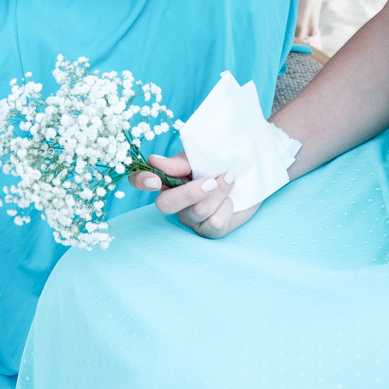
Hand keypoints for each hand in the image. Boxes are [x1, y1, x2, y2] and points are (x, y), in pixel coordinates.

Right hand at [129, 152, 258, 238]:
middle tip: (212, 180)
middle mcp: (174, 201)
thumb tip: (154, 161)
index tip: (155, 180)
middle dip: (190, 193)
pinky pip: (215, 224)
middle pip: (165, 205)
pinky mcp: (210, 231)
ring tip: (230, 179)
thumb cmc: (220, 163)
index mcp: (166, 179)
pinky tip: (231, 200)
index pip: (139, 181)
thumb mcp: (199, 158)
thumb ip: (178, 163)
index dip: (140, 182)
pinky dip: (228, 207)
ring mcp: (191, 218)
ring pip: (197, 212)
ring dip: (219, 193)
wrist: (249, 173)